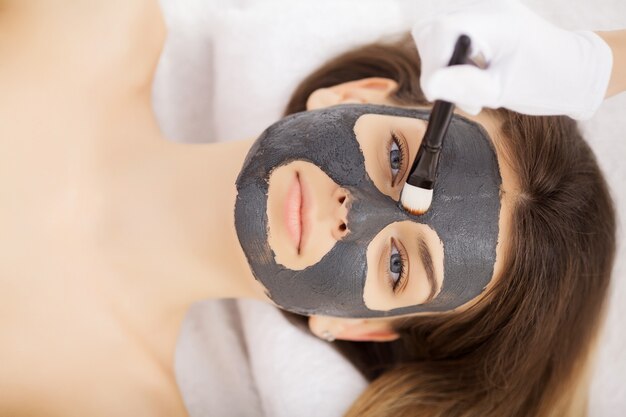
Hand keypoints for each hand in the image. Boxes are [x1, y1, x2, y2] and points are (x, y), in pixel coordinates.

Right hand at [412, 0, 612, 119]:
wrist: (574, 72)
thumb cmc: (546, 81)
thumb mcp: (503, 90)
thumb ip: (465, 85)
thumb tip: (430, 85)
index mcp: (497, 22)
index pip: (442, 30)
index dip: (432, 63)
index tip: (436, 93)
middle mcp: (487, 11)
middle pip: (432, 30)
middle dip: (436, 66)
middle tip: (458, 95)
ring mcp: (483, 15)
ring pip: (436, 36)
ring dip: (443, 68)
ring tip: (470, 94)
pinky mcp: (480, 25)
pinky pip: (449, 40)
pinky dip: (451, 65)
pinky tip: (472, 83)